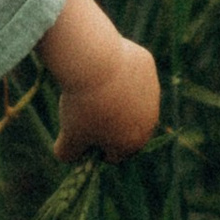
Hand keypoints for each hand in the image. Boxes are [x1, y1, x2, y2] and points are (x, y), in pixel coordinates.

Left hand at [56, 37, 160, 164]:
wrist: (94, 63)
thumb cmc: (82, 105)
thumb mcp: (69, 136)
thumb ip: (68, 153)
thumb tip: (68, 156)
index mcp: (134, 142)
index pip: (114, 155)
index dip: (95, 147)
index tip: (80, 134)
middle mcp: (150, 119)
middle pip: (126, 126)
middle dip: (108, 123)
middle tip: (86, 110)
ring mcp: (152, 91)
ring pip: (131, 98)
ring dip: (115, 97)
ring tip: (93, 88)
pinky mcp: (147, 66)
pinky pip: (130, 72)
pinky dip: (117, 72)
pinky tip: (102, 67)